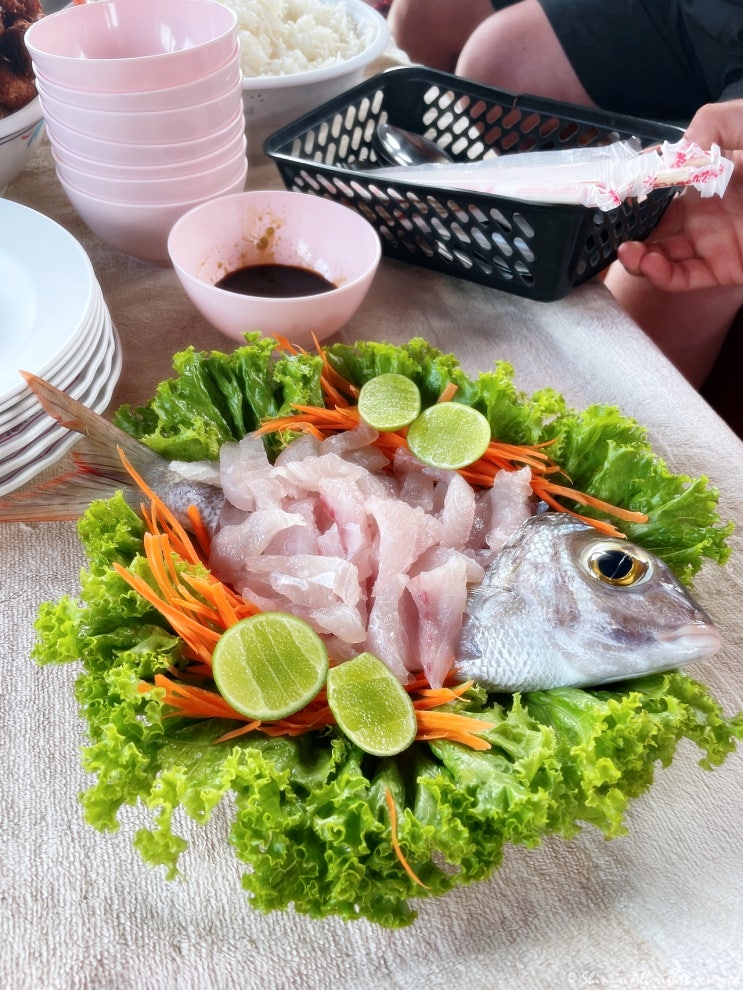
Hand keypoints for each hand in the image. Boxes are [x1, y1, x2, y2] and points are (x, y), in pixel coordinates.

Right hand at [616, 101, 742, 292]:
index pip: (662, 185)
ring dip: (636, 256)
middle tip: (608, 227)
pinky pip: (683, 278)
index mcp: (712, 175)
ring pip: (662, 256)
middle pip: (654, 225)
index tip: (615, 189)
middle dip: (627, 229)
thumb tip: (670, 154)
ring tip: (623, 250)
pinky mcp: (726, 270)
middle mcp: (708, 211)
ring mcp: (715, 243)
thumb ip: (709, 125)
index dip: (636, 189)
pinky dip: (659, 274)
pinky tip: (644, 260)